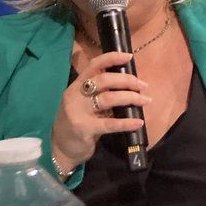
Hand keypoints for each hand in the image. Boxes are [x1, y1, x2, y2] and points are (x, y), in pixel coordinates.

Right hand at [51, 52, 149, 171]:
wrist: (60, 149)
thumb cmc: (77, 123)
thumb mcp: (84, 103)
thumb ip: (100, 93)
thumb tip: (129, 84)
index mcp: (77, 86)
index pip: (93, 66)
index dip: (111, 58)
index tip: (129, 57)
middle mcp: (75, 95)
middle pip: (104, 80)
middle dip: (127, 81)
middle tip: (143, 86)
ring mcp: (77, 112)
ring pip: (108, 98)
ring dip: (131, 98)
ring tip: (145, 100)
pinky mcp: (83, 128)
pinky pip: (109, 123)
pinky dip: (126, 122)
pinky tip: (138, 122)